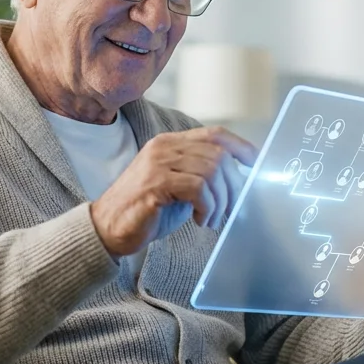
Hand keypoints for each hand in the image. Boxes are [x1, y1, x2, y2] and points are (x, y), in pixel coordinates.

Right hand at [90, 126, 256, 256]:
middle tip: (230, 210)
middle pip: (219, 155)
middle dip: (233, 186)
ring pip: (212, 171)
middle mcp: (164, 147)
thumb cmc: (145, 212)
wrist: (107, 229)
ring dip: (221, 201)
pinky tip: (201, 220)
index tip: (256, 164)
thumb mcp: (178, 187)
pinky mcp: (155, 184)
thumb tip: (239, 181)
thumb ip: (201, 177)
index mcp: (170, 143)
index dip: (241, 147)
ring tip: (212, 218)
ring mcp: (158, 163)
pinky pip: (198, 188)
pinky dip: (208, 207)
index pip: (215, 134)